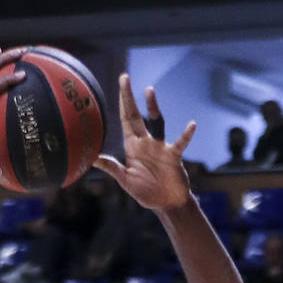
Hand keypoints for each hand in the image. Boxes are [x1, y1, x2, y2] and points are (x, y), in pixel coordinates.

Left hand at [96, 74, 195, 212]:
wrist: (167, 204)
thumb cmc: (146, 192)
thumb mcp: (125, 180)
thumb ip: (111, 167)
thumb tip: (91, 159)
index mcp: (133, 146)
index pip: (125, 119)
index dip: (122, 102)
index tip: (119, 84)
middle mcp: (146, 142)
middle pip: (137, 115)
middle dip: (130, 97)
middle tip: (124, 77)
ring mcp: (161, 147)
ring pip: (157, 122)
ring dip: (152, 107)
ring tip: (148, 91)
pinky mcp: (174, 156)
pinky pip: (180, 143)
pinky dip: (186, 135)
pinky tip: (191, 125)